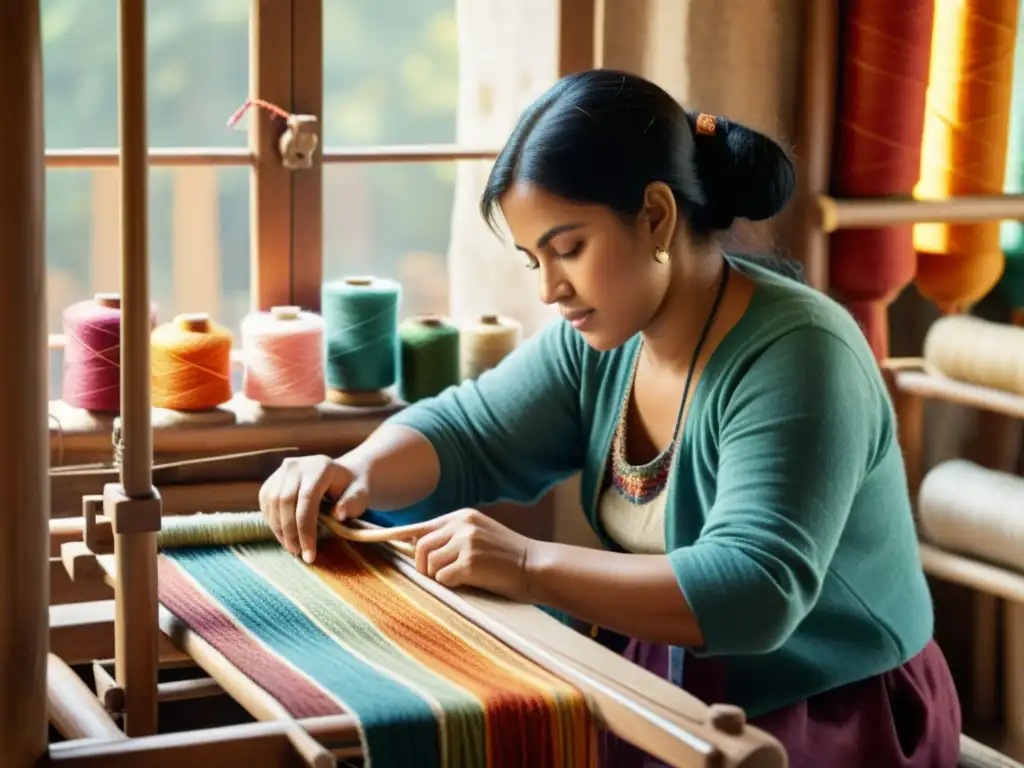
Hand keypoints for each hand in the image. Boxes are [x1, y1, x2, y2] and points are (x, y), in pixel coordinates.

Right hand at [258, 454, 369, 563]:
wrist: (342, 474)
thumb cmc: (352, 489)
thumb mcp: (360, 496)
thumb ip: (352, 504)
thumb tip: (336, 515)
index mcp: (321, 467)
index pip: (307, 499)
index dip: (305, 529)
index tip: (309, 554)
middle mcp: (298, 465)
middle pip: (285, 501)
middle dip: (290, 533)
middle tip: (298, 553)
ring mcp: (283, 470)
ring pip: (272, 502)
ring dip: (279, 530)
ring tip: (292, 547)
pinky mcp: (273, 478)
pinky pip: (266, 502)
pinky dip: (272, 521)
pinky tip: (283, 535)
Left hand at [398, 508, 534, 600]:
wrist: (537, 566)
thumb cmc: (508, 558)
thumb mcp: (480, 536)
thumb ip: (453, 537)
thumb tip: (416, 548)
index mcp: (462, 517)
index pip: (421, 527)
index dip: (398, 537)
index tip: (374, 539)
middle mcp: (462, 525)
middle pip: (420, 547)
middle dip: (424, 566)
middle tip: (440, 576)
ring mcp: (466, 542)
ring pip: (430, 564)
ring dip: (439, 577)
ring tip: (460, 579)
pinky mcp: (470, 562)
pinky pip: (443, 578)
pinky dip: (452, 585)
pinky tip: (472, 582)